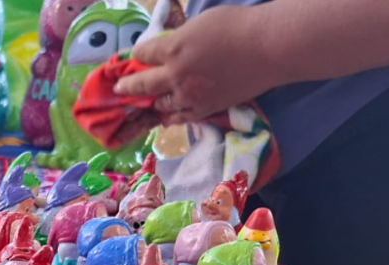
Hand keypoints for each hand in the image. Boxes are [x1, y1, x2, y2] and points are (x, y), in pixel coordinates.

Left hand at [113, 6, 280, 123]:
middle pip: (142, 85)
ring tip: (149, 101)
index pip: (143, 54)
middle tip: (119, 89)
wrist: (269, 48)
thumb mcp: (201, 23)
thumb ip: (181, 38)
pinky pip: (181, 118)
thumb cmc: (238, 26)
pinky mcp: (205, 109)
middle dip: (128, 86)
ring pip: (161, 104)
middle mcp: (175, 76)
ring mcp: (189, 96)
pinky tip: (167, 117)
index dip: (138, 54)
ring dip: (154, 101)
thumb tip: (171, 46)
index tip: (136, 56)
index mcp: (172, 49)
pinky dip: (172, 117)